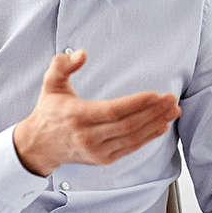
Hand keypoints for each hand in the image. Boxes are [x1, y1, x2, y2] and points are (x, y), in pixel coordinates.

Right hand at [13, 51, 180, 176]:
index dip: (136, 103)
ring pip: (132, 137)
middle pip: (128, 125)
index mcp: (76, 115)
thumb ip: (63, 64)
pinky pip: (131, 147)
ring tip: (172, 110)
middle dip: (153, 111)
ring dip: (156, 123)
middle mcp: (88, 136)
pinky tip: (162, 125)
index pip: (112, 110)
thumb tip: (82, 53)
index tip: (156, 94)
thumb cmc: (49, 111)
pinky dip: (149, 137)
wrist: (39, 146)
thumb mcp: (50, 84)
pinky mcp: (104, 159)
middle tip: (171, 99)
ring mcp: (97, 150)